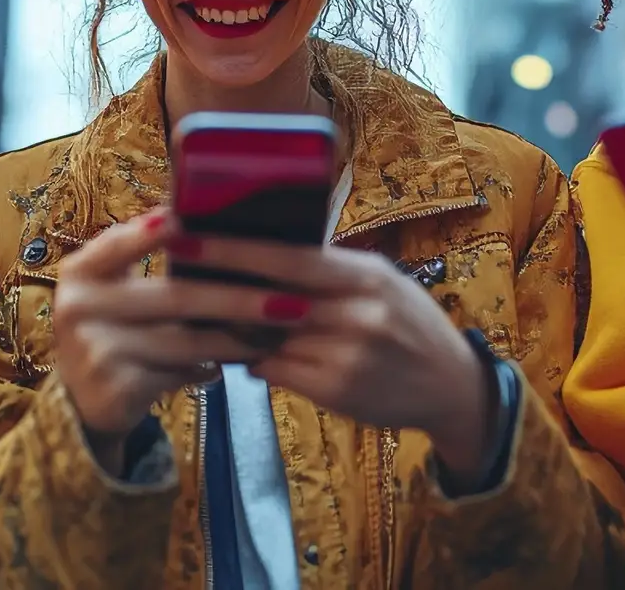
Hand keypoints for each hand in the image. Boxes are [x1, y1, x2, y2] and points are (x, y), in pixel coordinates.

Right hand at [51, 209, 310, 472]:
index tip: (193, 218)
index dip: (155, 231)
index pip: (120, 244)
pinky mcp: (116, 388)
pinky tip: (237, 362)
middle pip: (173, 297)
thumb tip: (212, 215)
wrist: (82, 400)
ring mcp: (96, 351)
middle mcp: (79, 307)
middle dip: (237, 298)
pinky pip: (180, 373)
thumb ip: (145, 252)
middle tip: (287, 302)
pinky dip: (212, 367)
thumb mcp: (114, 288)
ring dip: (237, 339)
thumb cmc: (114, 327)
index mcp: (81, 271)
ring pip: (186, 341)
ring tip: (276, 335)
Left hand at [166, 236, 493, 484]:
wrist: (451, 386)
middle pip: (273, 293)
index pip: (292, 256)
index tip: (192, 233)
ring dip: (234, 325)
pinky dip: (257, 360)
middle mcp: (358, 312)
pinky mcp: (337, 390)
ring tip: (203, 309)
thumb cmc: (407, 323)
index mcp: (366, 276)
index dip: (238, 247)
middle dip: (219, 277)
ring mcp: (347, 354)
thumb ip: (329, 270)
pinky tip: (246, 353)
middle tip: (174, 262)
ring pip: (268, 336)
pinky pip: (276, 370)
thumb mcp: (380, 283)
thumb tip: (262, 251)